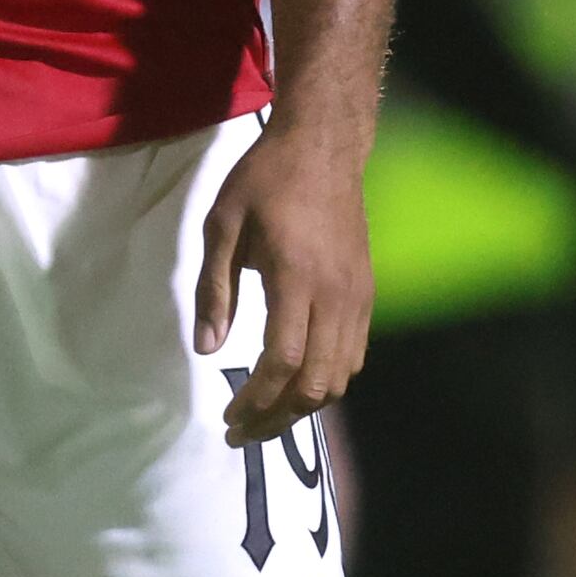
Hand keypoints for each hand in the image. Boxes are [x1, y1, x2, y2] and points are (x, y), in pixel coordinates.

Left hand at [194, 120, 374, 448]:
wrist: (323, 146)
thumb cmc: (265, 180)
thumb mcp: (222, 226)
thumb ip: (214, 290)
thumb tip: (207, 350)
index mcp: (297, 277)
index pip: (284, 361)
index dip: (256, 399)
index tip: (229, 417)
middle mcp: (336, 295)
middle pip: (317, 382)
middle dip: (277, 417)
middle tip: (241, 430)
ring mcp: (359, 296)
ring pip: (342, 376)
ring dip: (304, 406)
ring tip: (265, 415)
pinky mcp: (367, 293)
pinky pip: (355, 355)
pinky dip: (328, 381)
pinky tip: (297, 384)